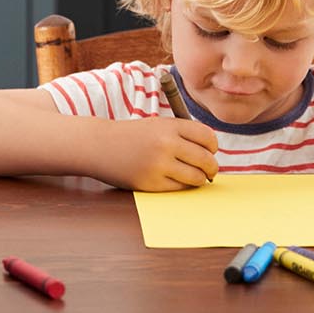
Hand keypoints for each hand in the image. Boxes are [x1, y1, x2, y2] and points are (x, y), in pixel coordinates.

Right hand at [100, 118, 219, 190]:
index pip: (207, 137)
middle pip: (206, 159)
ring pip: (196, 177)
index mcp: (169, 126)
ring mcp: (158, 165)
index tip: (211, 150)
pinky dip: (184, 186)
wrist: (100, 145)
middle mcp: (166, 144)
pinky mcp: (151, 183)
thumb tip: (211, 154)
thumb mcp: (158, 125)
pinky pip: (180, 188)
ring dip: (200, 179)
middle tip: (210, 170)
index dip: (213, 146)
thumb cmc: (133, 136)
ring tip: (196, 176)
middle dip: (212, 167)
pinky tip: (178, 180)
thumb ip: (183, 135)